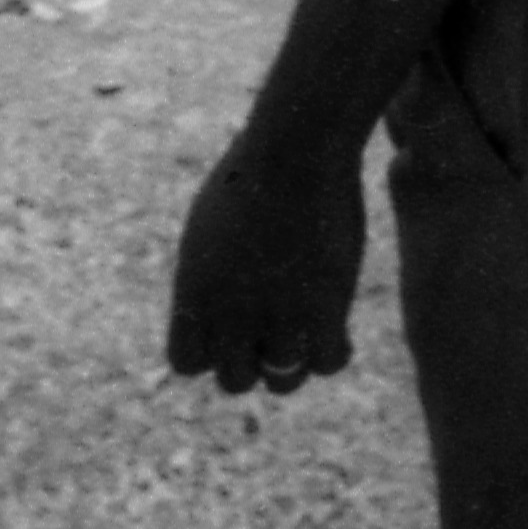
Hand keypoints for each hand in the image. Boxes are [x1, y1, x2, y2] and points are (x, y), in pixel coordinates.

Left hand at [167, 133, 364, 395]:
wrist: (295, 148)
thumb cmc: (254, 171)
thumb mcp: (213, 223)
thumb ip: (209, 272)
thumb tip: (220, 306)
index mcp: (194, 292)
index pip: (187, 363)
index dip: (212, 351)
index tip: (235, 327)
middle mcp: (228, 314)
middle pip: (235, 380)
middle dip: (255, 360)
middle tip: (279, 329)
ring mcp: (276, 315)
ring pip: (281, 381)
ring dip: (295, 362)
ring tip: (312, 333)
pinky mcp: (323, 308)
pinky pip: (326, 363)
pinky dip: (334, 353)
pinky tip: (341, 332)